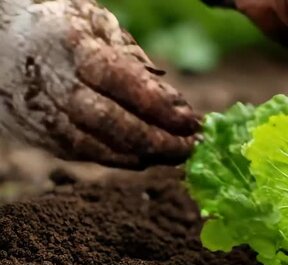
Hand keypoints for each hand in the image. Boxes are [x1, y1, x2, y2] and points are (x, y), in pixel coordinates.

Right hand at [0, 0, 199, 169]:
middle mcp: (51, 81)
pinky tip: (146, 158)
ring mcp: (40, 111)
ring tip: (177, 155)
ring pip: (93, 144)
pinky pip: (81, 153)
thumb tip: (170, 98)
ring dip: (141, 154)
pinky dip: (117, 159)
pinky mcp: (37, 133)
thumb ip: (131, 57)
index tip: (191, 119)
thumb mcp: (95, 23)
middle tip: (191, 146)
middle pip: (106, 120)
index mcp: (69, 44)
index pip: (116, 77)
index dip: (155, 102)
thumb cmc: (60, 28)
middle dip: (155, 138)